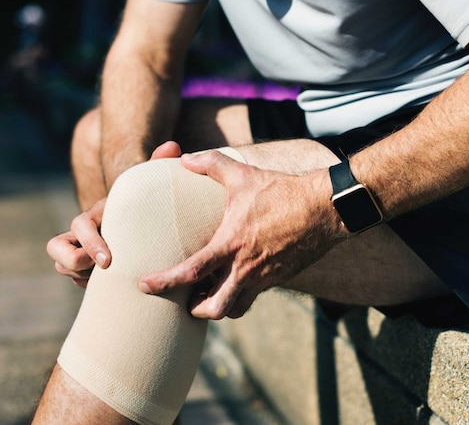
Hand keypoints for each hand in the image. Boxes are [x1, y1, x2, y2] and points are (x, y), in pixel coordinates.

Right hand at [48, 141, 182, 286]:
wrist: (145, 224)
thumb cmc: (149, 205)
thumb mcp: (151, 187)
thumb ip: (158, 166)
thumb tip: (172, 146)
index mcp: (97, 214)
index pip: (78, 226)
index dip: (89, 243)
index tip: (108, 260)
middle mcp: (83, 232)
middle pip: (56, 248)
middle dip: (74, 262)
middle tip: (104, 271)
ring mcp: (81, 250)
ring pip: (63, 266)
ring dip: (82, 276)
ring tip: (111, 279)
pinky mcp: (86, 269)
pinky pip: (77, 280)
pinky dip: (91, 286)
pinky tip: (116, 287)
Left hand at [138, 149, 341, 319]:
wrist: (324, 209)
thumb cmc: (282, 190)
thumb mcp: (243, 174)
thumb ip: (211, 163)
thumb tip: (185, 158)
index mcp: (231, 243)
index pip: (191, 272)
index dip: (164, 282)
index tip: (144, 286)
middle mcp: (246, 268)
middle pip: (214, 308)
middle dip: (195, 310)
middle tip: (185, 299)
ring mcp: (264, 277)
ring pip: (235, 309)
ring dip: (218, 307)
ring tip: (208, 293)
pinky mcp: (279, 278)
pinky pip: (254, 297)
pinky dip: (239, 297)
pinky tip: (235, 282)